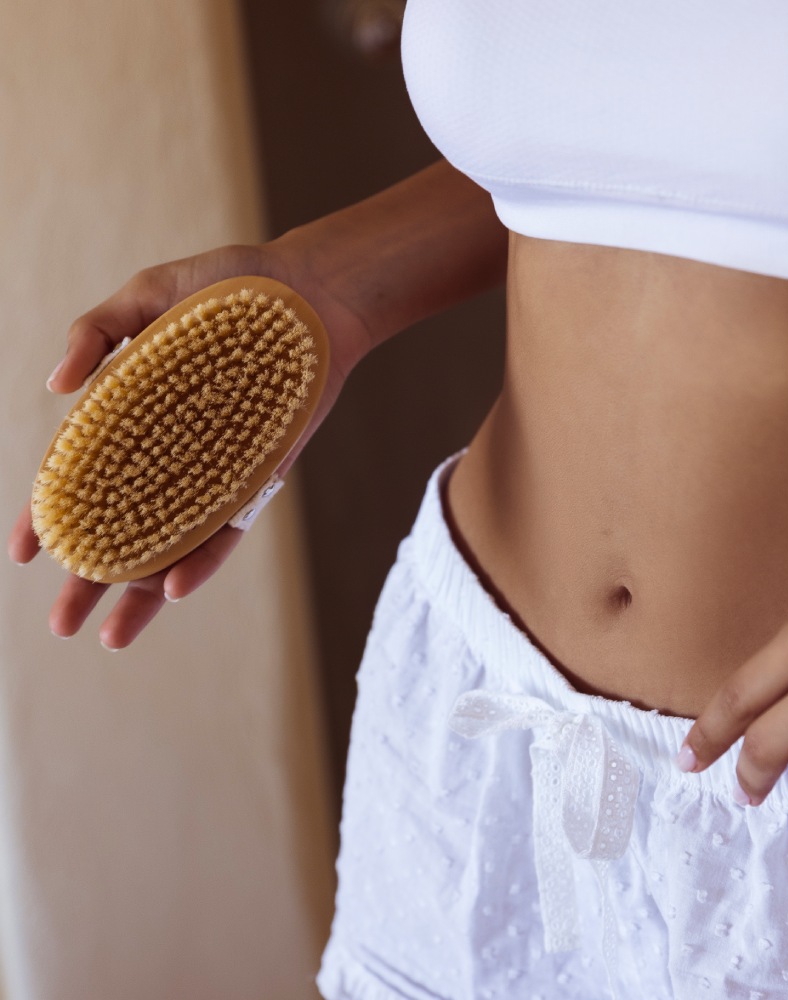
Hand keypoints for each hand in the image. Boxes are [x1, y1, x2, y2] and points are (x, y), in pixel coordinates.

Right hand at [7, 239, 369, 649]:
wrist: (310, 293)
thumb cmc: (227, 288)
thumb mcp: (149, 295)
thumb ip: (97, 331)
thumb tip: (55, 385)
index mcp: (133, 417)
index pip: (83, 478)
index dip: (51, 517)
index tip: (22, 553)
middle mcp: (173, 454)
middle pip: (125, 526)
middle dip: (90, 576)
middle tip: (60, 623)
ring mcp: (217, 468)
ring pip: (176, 542)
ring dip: (144, 591)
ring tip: (112, 637)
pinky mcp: (262, 473)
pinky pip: (232, 525)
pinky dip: (206, 558)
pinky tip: (176, 588)